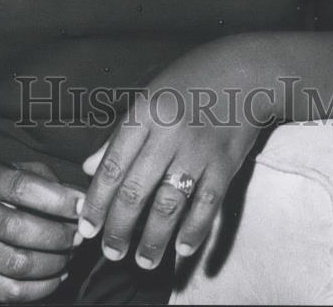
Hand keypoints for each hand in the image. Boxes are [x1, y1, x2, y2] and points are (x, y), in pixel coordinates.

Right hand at [0, 160, 84, 301]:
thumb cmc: (8, 192)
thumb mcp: (26, 172)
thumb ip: (54, 183)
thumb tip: (84, 200)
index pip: (22, 188)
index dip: (56, 199)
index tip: (81, 206)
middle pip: (17, 228)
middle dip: (57, 234)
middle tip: (78, 236)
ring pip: (16, 263)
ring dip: (53, 262)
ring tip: (70, 254)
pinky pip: (11, 291)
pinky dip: (42, 287)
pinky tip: (58, 274)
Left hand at [77, 41, 271, 270]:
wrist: (246, 71)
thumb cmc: (192, 80)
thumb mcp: (150, 96)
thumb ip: (120, 134)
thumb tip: (90, 168)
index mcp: (145, 113)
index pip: (112, 166)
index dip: (96, 202)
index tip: (86, 228)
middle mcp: (169, 133)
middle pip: (135, 191)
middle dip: (119, 229)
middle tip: (110, 252)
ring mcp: (199, 150)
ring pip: (168, 205)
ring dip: (153, 239)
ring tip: (143, 260)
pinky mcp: (227, 164)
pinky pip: (206, 206)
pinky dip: (194, 232)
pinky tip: (182, 249)